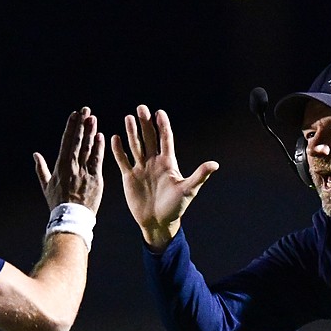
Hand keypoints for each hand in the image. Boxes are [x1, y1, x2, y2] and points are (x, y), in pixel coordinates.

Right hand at [34, 107, 104, 212]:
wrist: (71, 219)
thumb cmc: (58, 203)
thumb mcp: (46, 185)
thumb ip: (41, 169)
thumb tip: (35, 155)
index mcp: (60, 166)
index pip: (66, 142)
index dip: (71, 127)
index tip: (74, 115)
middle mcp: (72, 166)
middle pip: (78, 141)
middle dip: (82, 124)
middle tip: (86, 110)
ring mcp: (84, 172)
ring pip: (88, 148)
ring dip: (91, 132)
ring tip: (93, 118)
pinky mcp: (96, 179)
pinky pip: (98, 160)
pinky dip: (99, 148)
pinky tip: (101, 136)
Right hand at [110, 105, 217, 250]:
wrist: (158, 222)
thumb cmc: (175, 207)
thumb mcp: (188, 190)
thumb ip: (199, 176)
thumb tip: (215, 164)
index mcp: (168, 163)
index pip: (165, 139)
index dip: (163, 126)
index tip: (159, 112)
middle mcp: (154, 162)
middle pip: (149, 138)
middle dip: (145, 123)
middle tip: (141, 107)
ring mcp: (141, 168)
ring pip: (135, 146)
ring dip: (132, 132)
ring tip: (128, 118)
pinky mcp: (130, 177)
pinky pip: (123, 160)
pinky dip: (118, 150)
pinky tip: (115, 138)